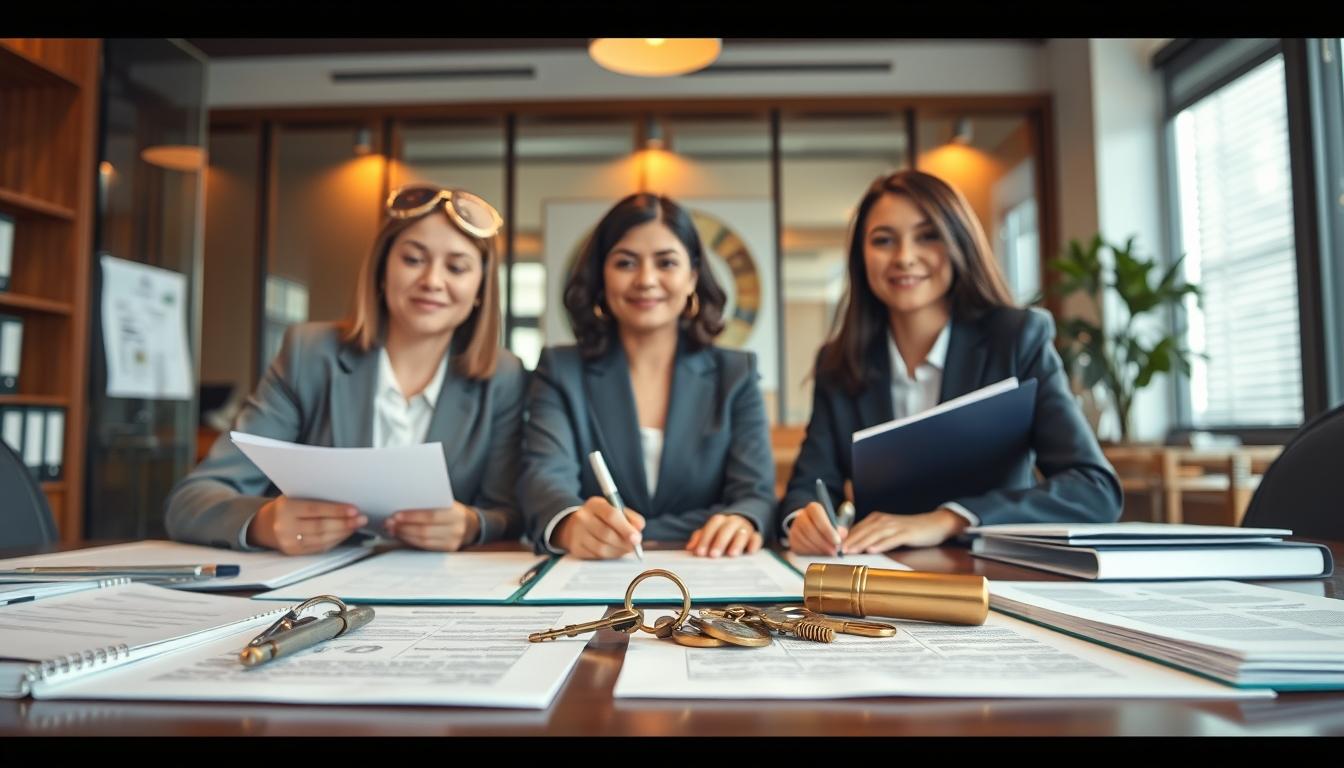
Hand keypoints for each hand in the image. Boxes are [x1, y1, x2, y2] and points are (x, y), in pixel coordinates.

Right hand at [248, 496, 367, 554]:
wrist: (263, 525)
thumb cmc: (284, 507)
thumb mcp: (293, 497)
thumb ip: (314, 499)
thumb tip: (343, 502)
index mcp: (285, 509)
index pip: (315, 510)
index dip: (336, 510)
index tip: (354, 509)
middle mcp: (285, 527)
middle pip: (320, 527)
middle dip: (344, 523)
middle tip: (361, 519)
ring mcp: (289, 543)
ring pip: (322, 539)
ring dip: (343, 533)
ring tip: (356, 525)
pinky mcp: (294, 553)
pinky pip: (319, 548)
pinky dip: (335, 541)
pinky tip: (345, 534)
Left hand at [386, 502, 480, 551]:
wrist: (471, 525)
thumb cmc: (453, 511)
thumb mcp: (446, 503)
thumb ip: (429, 503)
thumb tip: (403, 505)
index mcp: (456, 513)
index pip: (431, 516)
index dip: (411, 516)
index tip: (395, 515)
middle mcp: (456, 529)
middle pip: (425, 531)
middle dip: (404, 527)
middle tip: (389, 523)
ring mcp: (452, 542)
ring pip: (423, 541)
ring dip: (404, 535)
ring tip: (393, 529)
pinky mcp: (447, 551)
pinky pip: (425, 547)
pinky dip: (411, 541)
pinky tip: (402, 536)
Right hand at [553, 497, 645, 558]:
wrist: (575, 525)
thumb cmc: (602, 518)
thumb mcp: (615, 510)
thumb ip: (630, 518)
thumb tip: (639, 529)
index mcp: (595, 504)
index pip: (611, 515)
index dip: (626, 529)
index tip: (637, 539)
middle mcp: (582, 517)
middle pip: (607, 534)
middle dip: (624, 543)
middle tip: (634, 546)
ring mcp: (576, 533)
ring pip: (602, 549)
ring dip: (618, 551)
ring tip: (624, 548)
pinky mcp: (575, 548)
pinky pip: (596, 557)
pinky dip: (608, 556)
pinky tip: (612, 551)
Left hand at [686, 514, 761, 557]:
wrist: (741, 524)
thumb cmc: (721, 533)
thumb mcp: (709, 533)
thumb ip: (699, 539)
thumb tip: (690, 548)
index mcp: (720, 520)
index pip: (712, 526)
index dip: (705, 539)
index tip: (700, 553)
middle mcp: (733, 522)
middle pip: (726, 529)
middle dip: (719, 542)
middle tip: (713, 555)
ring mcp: (745, 528)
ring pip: (742, 533)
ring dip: (737, 543)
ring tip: (732, 554)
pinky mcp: (755, 536)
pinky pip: (757, 538)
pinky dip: (754, 544)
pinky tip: (750, 552)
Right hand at [786, 501, 845, 555]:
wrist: (811, 526)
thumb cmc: (826, 525)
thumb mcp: (834, 524)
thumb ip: (839, 529)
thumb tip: (842, 535)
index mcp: (813, 508)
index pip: (818, 516)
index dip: (828, 529)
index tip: (837, 541)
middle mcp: (801, 516)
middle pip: (809, 530)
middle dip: (823, 543)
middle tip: (834, 552)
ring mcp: (794, 528)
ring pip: (804, 540)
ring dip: (818, 549)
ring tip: (828, 554)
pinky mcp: (792, 540)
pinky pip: (800, 548)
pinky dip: (811, 553)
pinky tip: (819, 555)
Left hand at [841, 508, 968, 552]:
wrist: (934, 524)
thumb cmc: (910, 530)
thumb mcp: (889, 532)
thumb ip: (873, 537)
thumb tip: (855, 547)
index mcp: (877, 519)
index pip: (857, 528)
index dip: (845, 538)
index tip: (833, 547)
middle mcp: (884, 520)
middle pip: (863, 531)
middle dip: (849, 541)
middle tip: (836, 551)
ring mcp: (896, 526)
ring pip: (874, 534)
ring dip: (861, 542)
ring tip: (849, 551)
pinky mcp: (907, 533)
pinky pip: (892, 539)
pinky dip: (881, 544)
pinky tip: (872, 550)